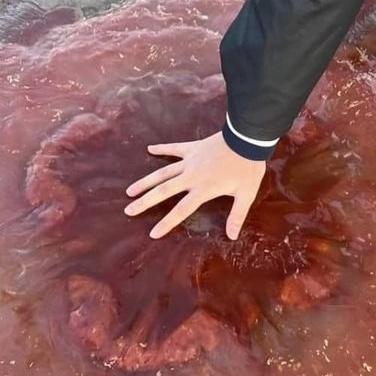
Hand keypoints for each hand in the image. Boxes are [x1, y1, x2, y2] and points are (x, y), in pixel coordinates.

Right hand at [123, 132, 267, 239]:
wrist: (246, 138)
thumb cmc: (247, 168)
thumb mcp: (246, 194)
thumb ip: (237, 215)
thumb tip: (232, 237)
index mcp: (203, 189)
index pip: (181, 210)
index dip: (167, 223)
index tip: (152, 234)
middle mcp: (191, 176)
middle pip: (163, 191)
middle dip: (145, 202)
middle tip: (128, 210)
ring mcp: (190, 160)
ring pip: (162, 172)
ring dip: (145, 181)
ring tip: (130, 190)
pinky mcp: (192, 148)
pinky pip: (174, 148)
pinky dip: (162, 149)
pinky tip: (149, 149)